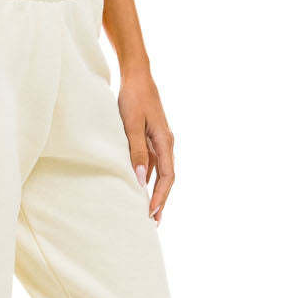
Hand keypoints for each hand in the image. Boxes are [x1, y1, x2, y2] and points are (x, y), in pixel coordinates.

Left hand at [117, 66, 174, 223]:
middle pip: (167, 178)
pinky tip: (141, 187)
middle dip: (161, 200)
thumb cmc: (133, 98)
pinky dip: (149, 177)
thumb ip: (136, 150)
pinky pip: (153, 163)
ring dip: (155, 191)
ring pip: (160, 172)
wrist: (137, 76)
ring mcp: (159, 141)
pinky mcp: (151, 138)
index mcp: (165, 141)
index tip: (152, 213)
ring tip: (148, 211)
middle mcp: (166, 143)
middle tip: (153, 221)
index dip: (160, 196)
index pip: (167, 176)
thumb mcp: (131, 125)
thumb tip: (141, 178)